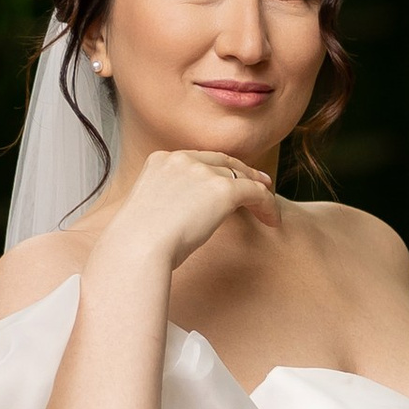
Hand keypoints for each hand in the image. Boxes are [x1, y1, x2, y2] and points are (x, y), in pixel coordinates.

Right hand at [95, 147, 279, 278]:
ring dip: (258, 191)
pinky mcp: (222, 189)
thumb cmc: (136, 243)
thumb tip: (179, 219)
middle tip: (261, 183)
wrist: (137, 248)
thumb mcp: (147, 213)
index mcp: (161, 160)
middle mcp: (182, 160)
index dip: (219, 169)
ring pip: (241, 175)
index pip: (198, 160)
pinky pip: (255, 192)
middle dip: (243, 172)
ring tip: (269, 207)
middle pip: (222, 161)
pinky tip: (272, 220)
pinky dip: (267, 205)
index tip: (230, 179)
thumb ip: (165, 204)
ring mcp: (202, 172)